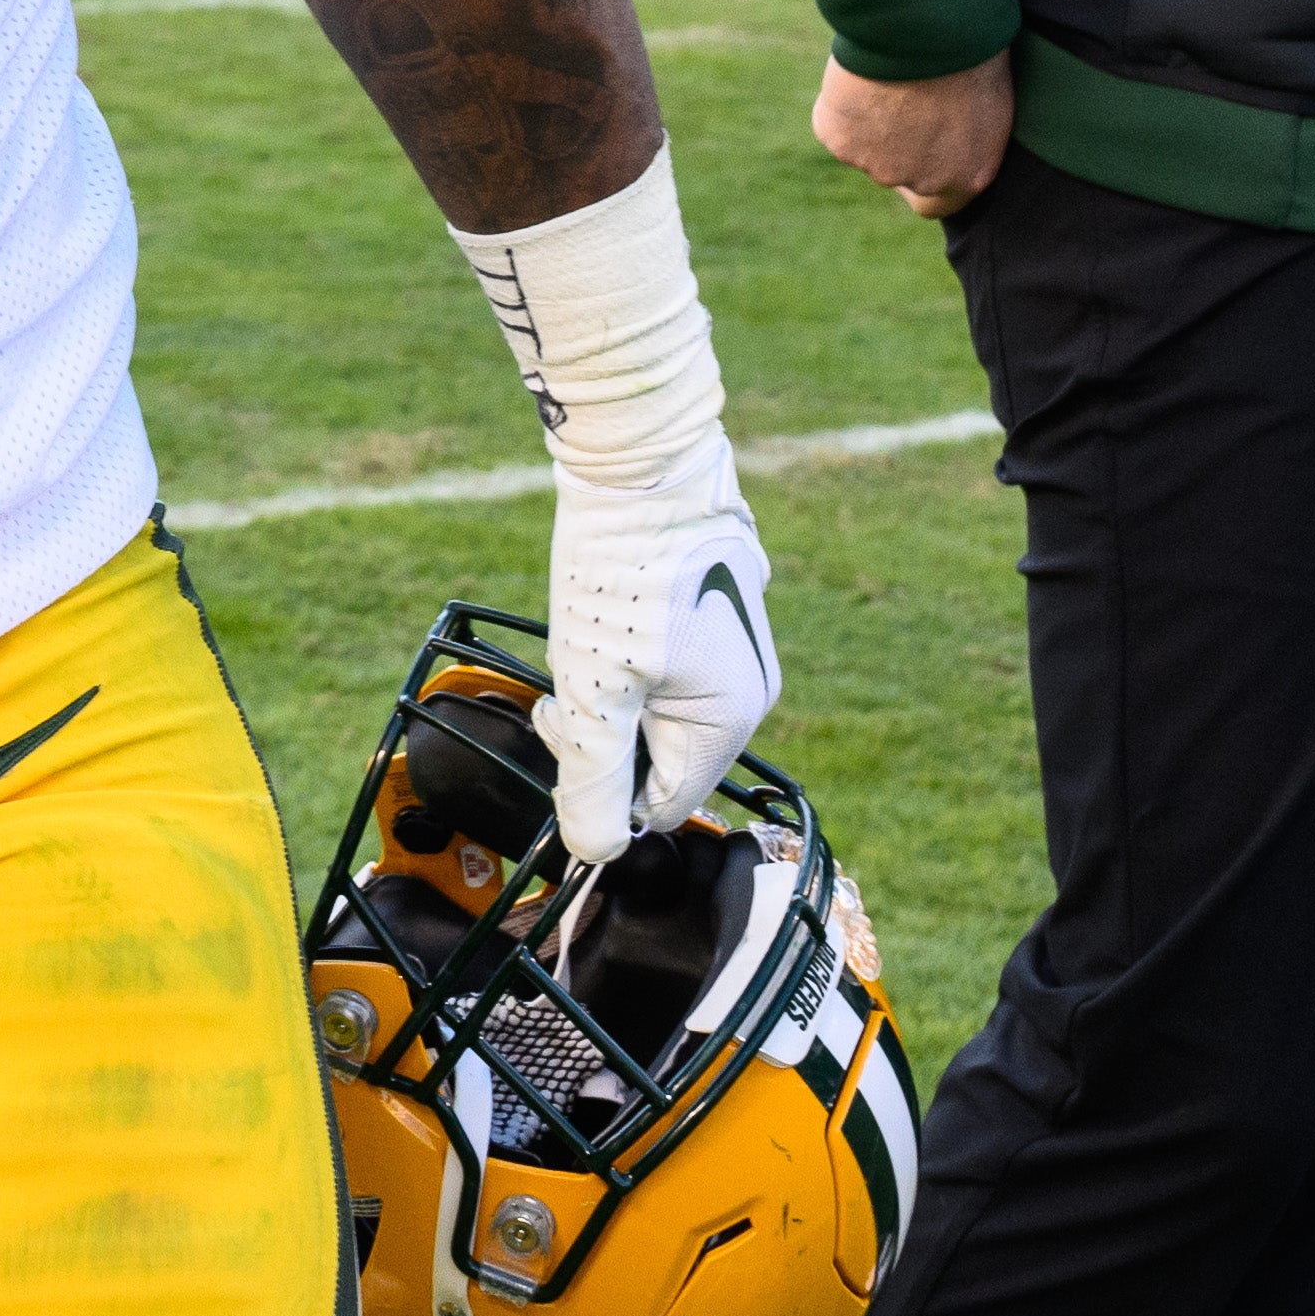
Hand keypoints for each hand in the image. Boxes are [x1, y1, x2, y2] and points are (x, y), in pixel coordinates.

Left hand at [537, 496, 779, 858]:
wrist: (641, 461)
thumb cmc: (621, 573)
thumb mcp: (596, 686)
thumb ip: (594, 776)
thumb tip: (594, 854)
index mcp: (732, 720)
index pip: (661, 806)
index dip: (602, 786)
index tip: (566, 729)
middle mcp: (749, 692)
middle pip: (657, 759)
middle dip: (601, 737)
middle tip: (565, 687)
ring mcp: (735, 649)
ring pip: (654, 711)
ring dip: (607, 695)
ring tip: (582, 641)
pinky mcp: (712, 614)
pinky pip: (662, 668)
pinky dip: (622, 659)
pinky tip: (602, 616)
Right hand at [813, 50, 1012, 218]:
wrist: (925, 28)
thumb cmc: (970, 55)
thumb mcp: (987, 104)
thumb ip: (966, 135)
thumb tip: (951, 129)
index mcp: (967, 176)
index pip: (939, 203)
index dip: (928, 174)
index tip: (923, 142)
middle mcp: (922, 181)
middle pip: (898, 171)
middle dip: (897, 142)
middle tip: (902, 96)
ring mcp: (876, 165)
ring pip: (865, 147)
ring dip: (870, 121)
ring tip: (885, 78)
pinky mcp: (839, 141)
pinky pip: (835, 123)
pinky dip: (842, 103)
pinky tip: (859, 76)